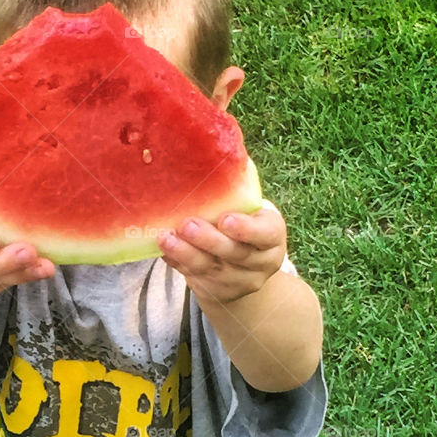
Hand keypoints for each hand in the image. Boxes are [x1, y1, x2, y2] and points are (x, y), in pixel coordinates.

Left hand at [157, 200, 287, 306]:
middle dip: (208, 240)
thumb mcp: (252, 209)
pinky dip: (178, 263)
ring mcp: (239, 281)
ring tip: (166, 238)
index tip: (225, 219)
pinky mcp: (217, 292)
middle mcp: (260, 263)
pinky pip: (195, 277)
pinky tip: (164, 250)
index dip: (247, 229)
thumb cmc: (246, 224)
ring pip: (211, 268)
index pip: (266, 234)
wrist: (247, 268)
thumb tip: (220, 144)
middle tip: (186, 225)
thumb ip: (239, 188)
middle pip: (234, 254)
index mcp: (272, 236)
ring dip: (186, 254)